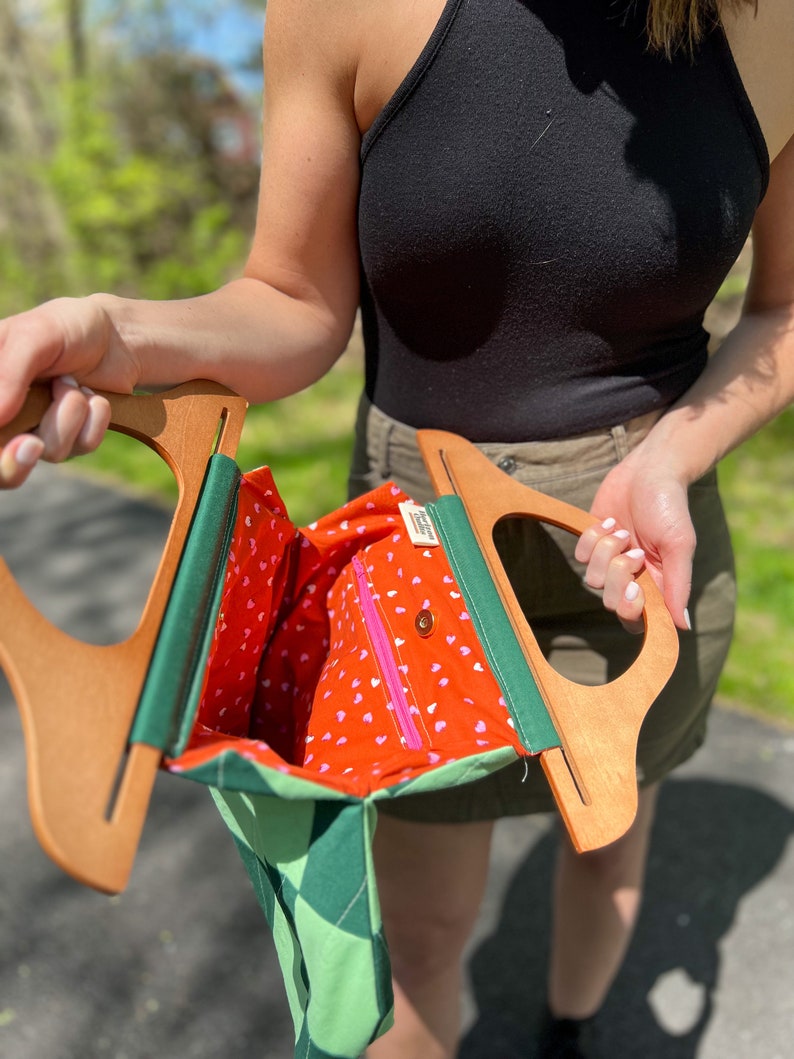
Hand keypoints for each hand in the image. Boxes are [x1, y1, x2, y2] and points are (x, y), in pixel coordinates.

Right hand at [0, 297, 135, 486]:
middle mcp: (9, 417)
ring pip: (51, 451)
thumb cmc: (66, 328)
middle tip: (32, 444)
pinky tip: (93, 396)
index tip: (19, 439)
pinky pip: (83, 446)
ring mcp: (41, 431)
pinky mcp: (74, 439)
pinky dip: (94, 419)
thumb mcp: (33, 336)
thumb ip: (10, 373)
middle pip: (4, 470)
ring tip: (72, 382)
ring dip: (69, 413)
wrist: (116, 337)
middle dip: (16, 462)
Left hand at [577, 457, 694, 631]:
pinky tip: (609, 521)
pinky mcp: (592, 543)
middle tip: (633, 550)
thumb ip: (678, 586)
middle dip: (617, 574)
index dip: (629, 610)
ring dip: (606, 550)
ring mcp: (610, 561)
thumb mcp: (679, 545)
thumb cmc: (670, 507)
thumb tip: (683, 626)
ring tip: (622, 530)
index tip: (633, 589)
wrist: (650, 470)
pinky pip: (580, 555)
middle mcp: (632, 577)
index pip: (636, 619)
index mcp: (656, 584)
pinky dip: (592, 537)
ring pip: (592, 579)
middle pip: (610, 601)